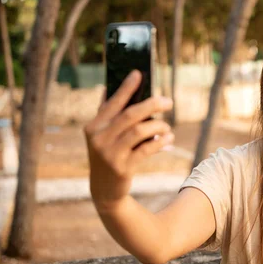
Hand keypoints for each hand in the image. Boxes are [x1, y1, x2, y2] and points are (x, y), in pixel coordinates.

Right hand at [84, 70, 173, 211]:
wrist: (105, 190)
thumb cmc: (108, 155)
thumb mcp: (102, 136)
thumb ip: (106, 113)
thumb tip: (110, 87)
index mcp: (93, 127)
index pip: (112, 103)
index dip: (126, 88)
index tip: (139, 73)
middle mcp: (99, 139)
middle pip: (129, 115)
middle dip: (151, 105)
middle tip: (168, 101)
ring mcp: (110, 154)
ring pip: (140, 132)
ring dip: (158, 126)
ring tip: (167, 126)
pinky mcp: (123, 168)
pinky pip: (146, 149)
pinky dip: (160, 142)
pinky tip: (169, 138)